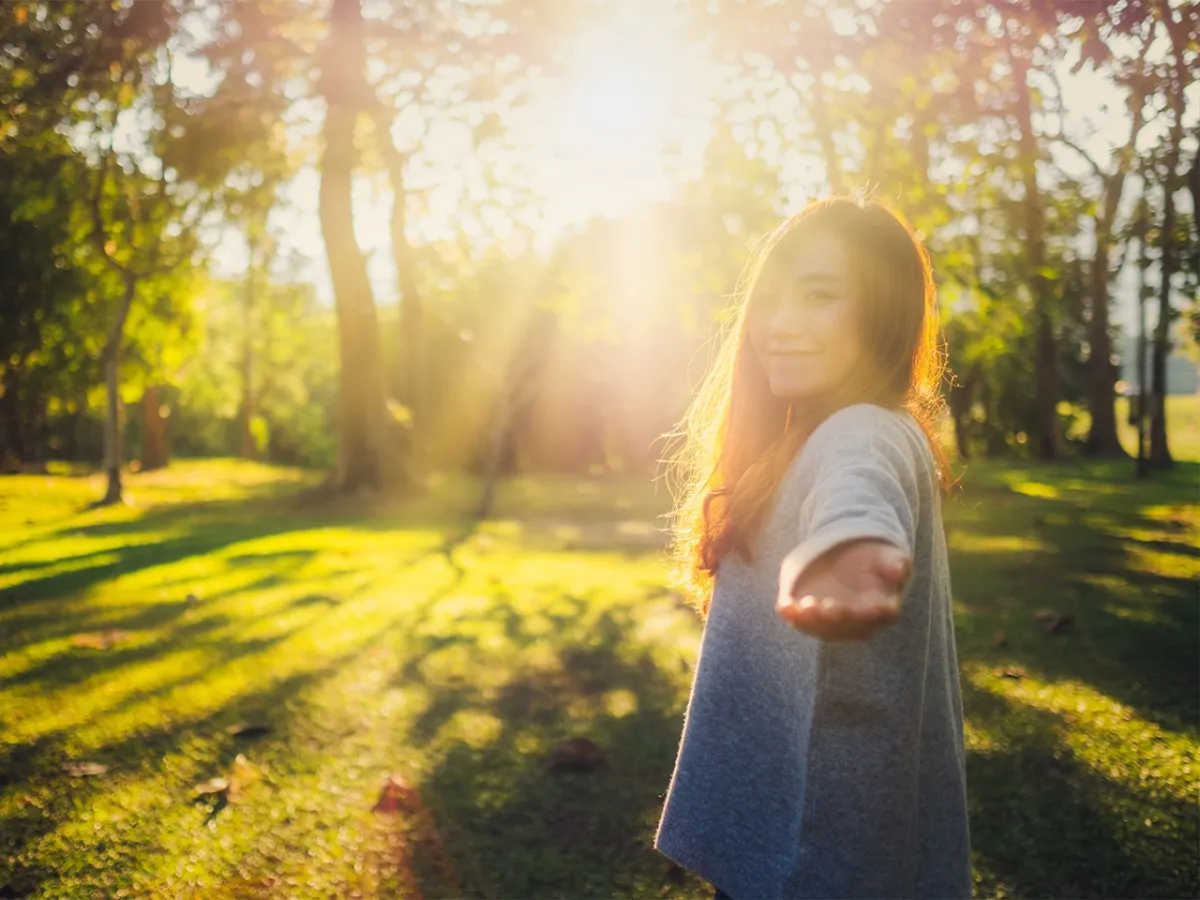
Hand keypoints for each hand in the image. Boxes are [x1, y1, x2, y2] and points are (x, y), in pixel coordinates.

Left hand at [776, 539, 909, 640]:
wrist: (849, 558)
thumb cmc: (873, 559)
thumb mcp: (886, 556)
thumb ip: (894, 563)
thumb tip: (900, 569)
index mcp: (882, 607)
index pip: (881, 615)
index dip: (875, 613)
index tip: (872, 607)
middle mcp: (857, 622)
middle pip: (848, 626)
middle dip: (837, 618)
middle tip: (825, 606)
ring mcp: (833, 623)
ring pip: (823, 628)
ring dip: (811, 621)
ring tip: (800, 607)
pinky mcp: (811, 617)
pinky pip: (801, 621)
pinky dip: (792, 615)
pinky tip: (783, 607)